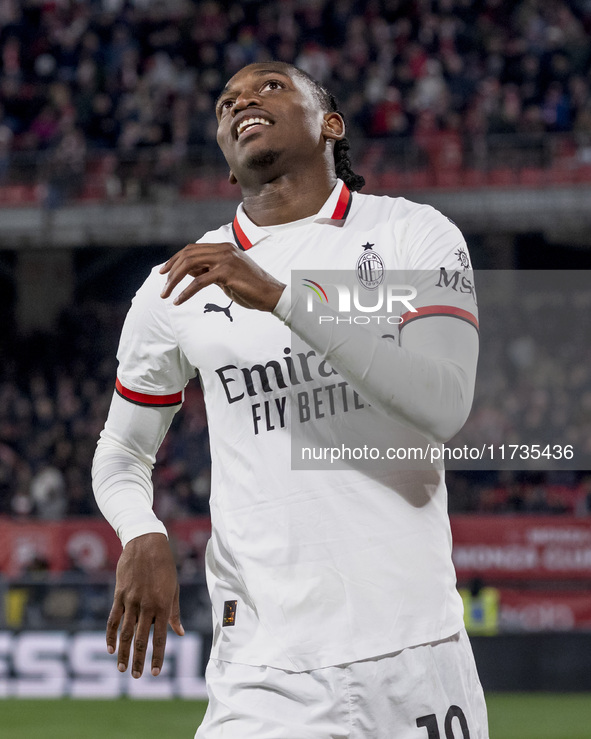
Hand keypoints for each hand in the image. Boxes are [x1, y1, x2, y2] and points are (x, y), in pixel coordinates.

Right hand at [106, 533, 183, 677]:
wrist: (146, 543)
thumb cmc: (164, 566)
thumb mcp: (174, 588)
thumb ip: (174, 612)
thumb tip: (180, 632)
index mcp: (163, 605)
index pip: (161, 637)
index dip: (158, 656)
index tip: (156, 672)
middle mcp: (147, 605)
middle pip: (141, 639)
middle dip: (138, 660)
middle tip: (136, 676)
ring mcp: (131, 600)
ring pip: (126, 632)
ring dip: (123, 652)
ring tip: (122, 668)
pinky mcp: (119, 594)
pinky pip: (113, 618)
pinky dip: (111, 635)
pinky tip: (111, 648)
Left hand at [159, 242, 284, 310]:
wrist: (272, 295)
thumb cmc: (251, 288)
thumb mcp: (226, 277)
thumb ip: (209, 271)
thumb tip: (189, 271)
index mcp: (224, 248)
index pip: (192, 249)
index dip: (175, 259)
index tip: (163, 272)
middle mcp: (224, 249)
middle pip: (188, 255)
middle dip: (171, 271)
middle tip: (163, 288)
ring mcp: (225, 259)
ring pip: (190, 265)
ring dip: (174, 281)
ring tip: (167, 295)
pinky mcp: (227, 272)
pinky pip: (199, 281)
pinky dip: (186, 292)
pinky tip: (179, 300)